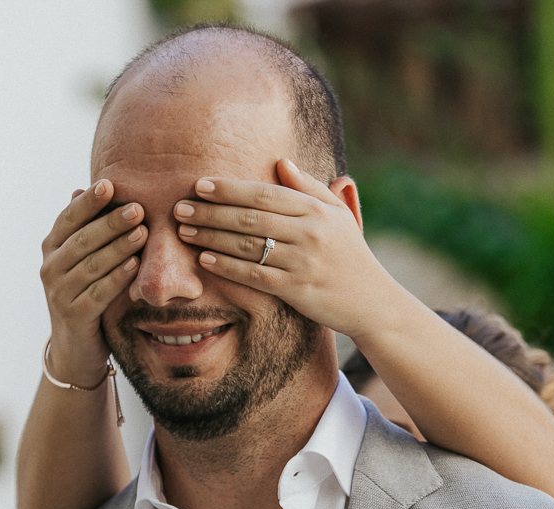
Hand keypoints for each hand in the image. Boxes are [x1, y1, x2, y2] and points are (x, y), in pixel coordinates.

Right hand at [40, 179, 147, 384]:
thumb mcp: (84, 261)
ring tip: (142, 233)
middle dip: (110, 222)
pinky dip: (117, 278)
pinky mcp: (74, 315)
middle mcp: (50, 268)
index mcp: (52, 248)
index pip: (68, 219)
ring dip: (119, 247)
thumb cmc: (86, 294)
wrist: (76, 348)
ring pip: (92, 265)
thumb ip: (87, 230)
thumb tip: (86, 188)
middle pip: (82, 240)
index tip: (109, 183)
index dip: (88, 202)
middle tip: (137, 208)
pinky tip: (135, 265)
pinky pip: (98, 293)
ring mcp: (59, 293)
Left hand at [173, 159, 409, 341]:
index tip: (201, 185)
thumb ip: (309, 188)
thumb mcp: (338, 215)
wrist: (373, 301)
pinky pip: (255, 275)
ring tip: (184, 232)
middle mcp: (310, 233)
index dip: (230, 189)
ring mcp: (303, 262)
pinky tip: (205, 260)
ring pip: (248, 246)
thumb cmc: (351, 254)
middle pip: (250, 218)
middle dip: (211, 212)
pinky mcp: (297, 290)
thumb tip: (281, 162)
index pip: (265, 194)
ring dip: (212, 238)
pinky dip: (228, 267)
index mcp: (317, 211)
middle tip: (180, 207)